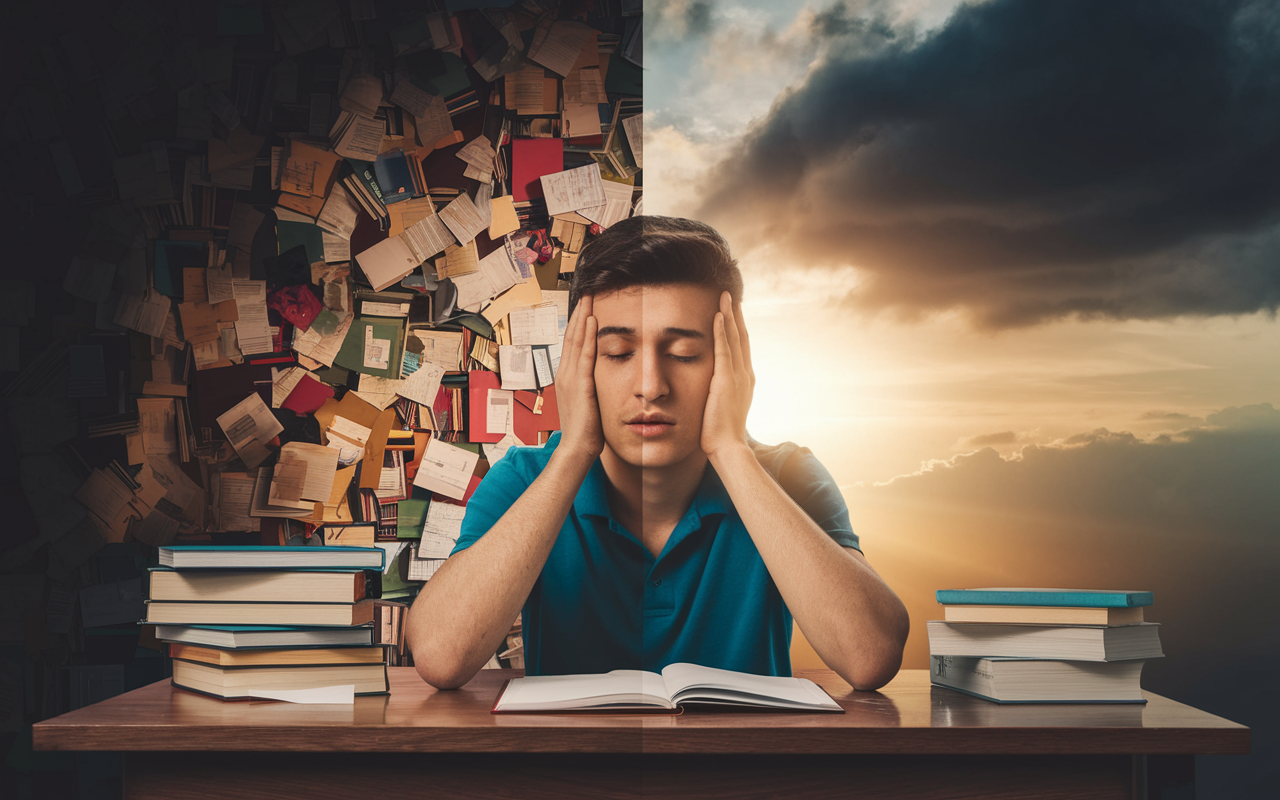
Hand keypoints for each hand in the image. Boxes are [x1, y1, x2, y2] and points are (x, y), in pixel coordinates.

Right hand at [554, 295, 605, 460]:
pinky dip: (588, 336)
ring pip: (576, 340)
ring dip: (583, 317)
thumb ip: (590, 388)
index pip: (572, 343)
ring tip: (589, 297)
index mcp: (567, 377)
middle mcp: (565, 373)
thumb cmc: (586, 431)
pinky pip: (585, 355)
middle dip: (579, 313)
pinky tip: (593, 320)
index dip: (578, 323)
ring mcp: (570, 378)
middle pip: (572, 336)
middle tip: (586, 292)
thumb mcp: (587, 403)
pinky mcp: (580, 385)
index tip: (585, 306)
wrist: (577, 449)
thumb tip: (599, 381)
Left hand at [701, 291, 754, 461]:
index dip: (737, 329)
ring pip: (734, 338)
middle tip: (731, 296)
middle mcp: (745, 375)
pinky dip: (722, 331)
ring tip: (725, 297)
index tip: (733, 313)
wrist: (728, 447)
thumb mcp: (723, 409)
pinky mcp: (726, 380)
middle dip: (735, 316)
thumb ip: (720, 395)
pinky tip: (719, 315)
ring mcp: (737, 376)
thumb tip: (712, 392)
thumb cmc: (722, 434)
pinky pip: (724, 349)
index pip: (741, 349)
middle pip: (741, 338)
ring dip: (729, 316)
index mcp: (745, 381)